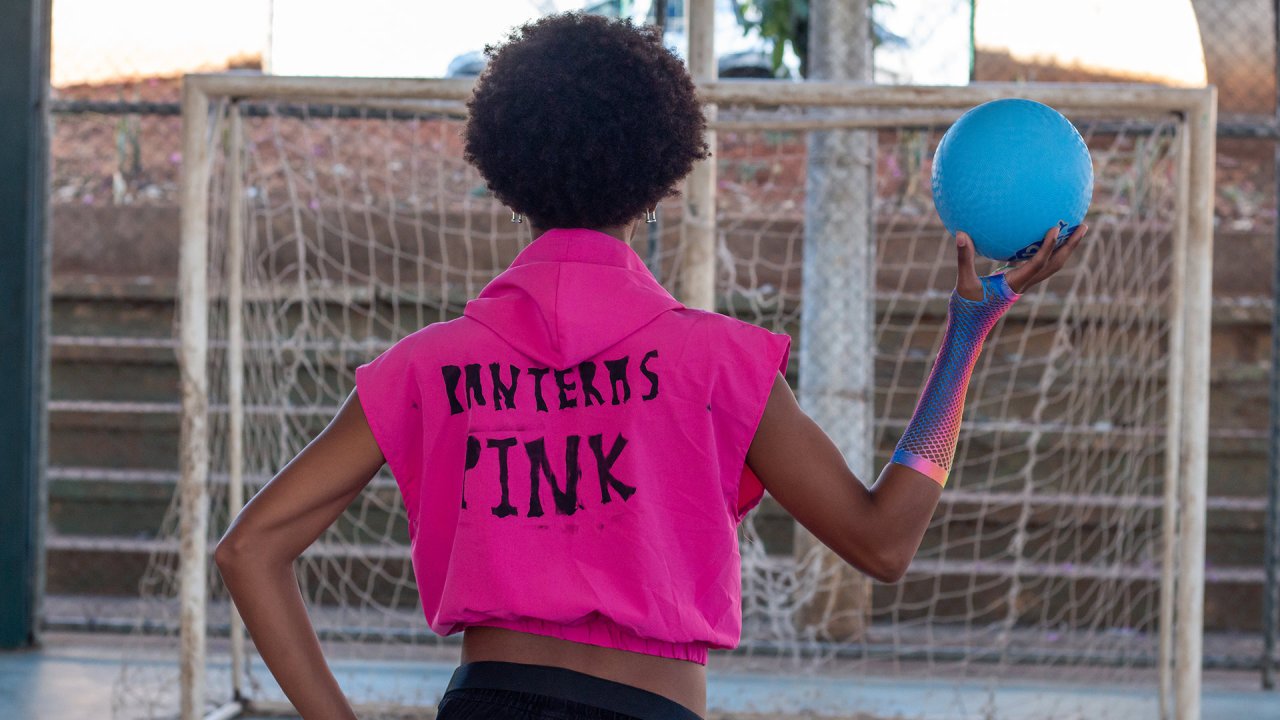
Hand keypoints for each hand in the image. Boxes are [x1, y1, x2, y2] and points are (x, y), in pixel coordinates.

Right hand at [954, 223, 1088, 299]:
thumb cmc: (966, 308)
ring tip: (1072, 229)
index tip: (1055, 228)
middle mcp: (1024, 284)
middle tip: (1083, 225)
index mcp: (1015, 284)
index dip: (1048, 246)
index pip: (1038, 264)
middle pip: (1055, 264)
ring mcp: (1023, 285)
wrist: (970, 328)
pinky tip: (1041, 238)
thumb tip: (960, 233)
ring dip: (1064, 249)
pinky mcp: (1017, 284)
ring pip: (1050, 266)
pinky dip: (1045, 251)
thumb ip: (964, 258)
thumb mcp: (964, 282)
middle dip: (1071, 246)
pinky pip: (1037, 265)